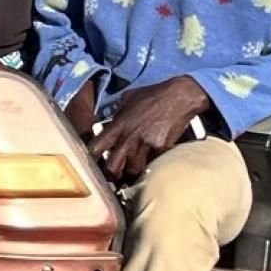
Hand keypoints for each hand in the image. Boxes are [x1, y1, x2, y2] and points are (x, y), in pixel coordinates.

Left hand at [90, 74, 210, 181]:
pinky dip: (152, 164)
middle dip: (113, 174)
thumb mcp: (128, 98)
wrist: (179, 96)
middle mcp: (128, 137)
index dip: (91, 159)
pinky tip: (153, 160)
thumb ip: (117, 113)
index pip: (95, 148)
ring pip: (134, 170)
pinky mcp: (161, 148)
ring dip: (134, 171)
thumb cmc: (153, 95)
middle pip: (112, 168)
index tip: (92, 163)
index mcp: (117, 125)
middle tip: (116, 175)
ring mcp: (145, 144)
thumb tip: (110, 120)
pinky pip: (153, 163)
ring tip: (136, 168)